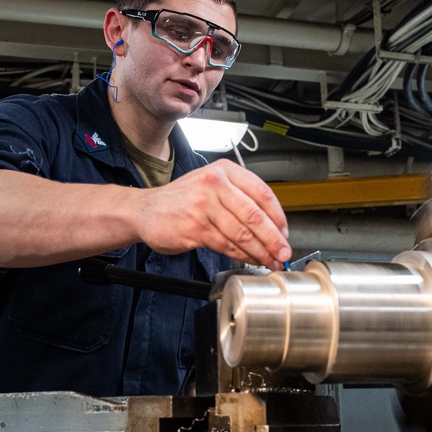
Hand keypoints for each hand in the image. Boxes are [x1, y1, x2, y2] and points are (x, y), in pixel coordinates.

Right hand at [136, 160, 290, 268]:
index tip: (285, 233)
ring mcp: (204, 205)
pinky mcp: (195, 227)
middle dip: (274, 238)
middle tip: (284, 252)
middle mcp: (215, 183)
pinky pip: (227, 245)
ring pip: (242, 233)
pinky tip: (251, 260)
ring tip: (271, 260)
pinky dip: (243, 256)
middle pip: (255, 215)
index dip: (278, 217)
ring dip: (261, 251)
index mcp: (225, 171)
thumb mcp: (213, 185)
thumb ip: (240, 198)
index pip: (262, 193)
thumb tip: (272, 225)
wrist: (145, 210)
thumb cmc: (182, 200)